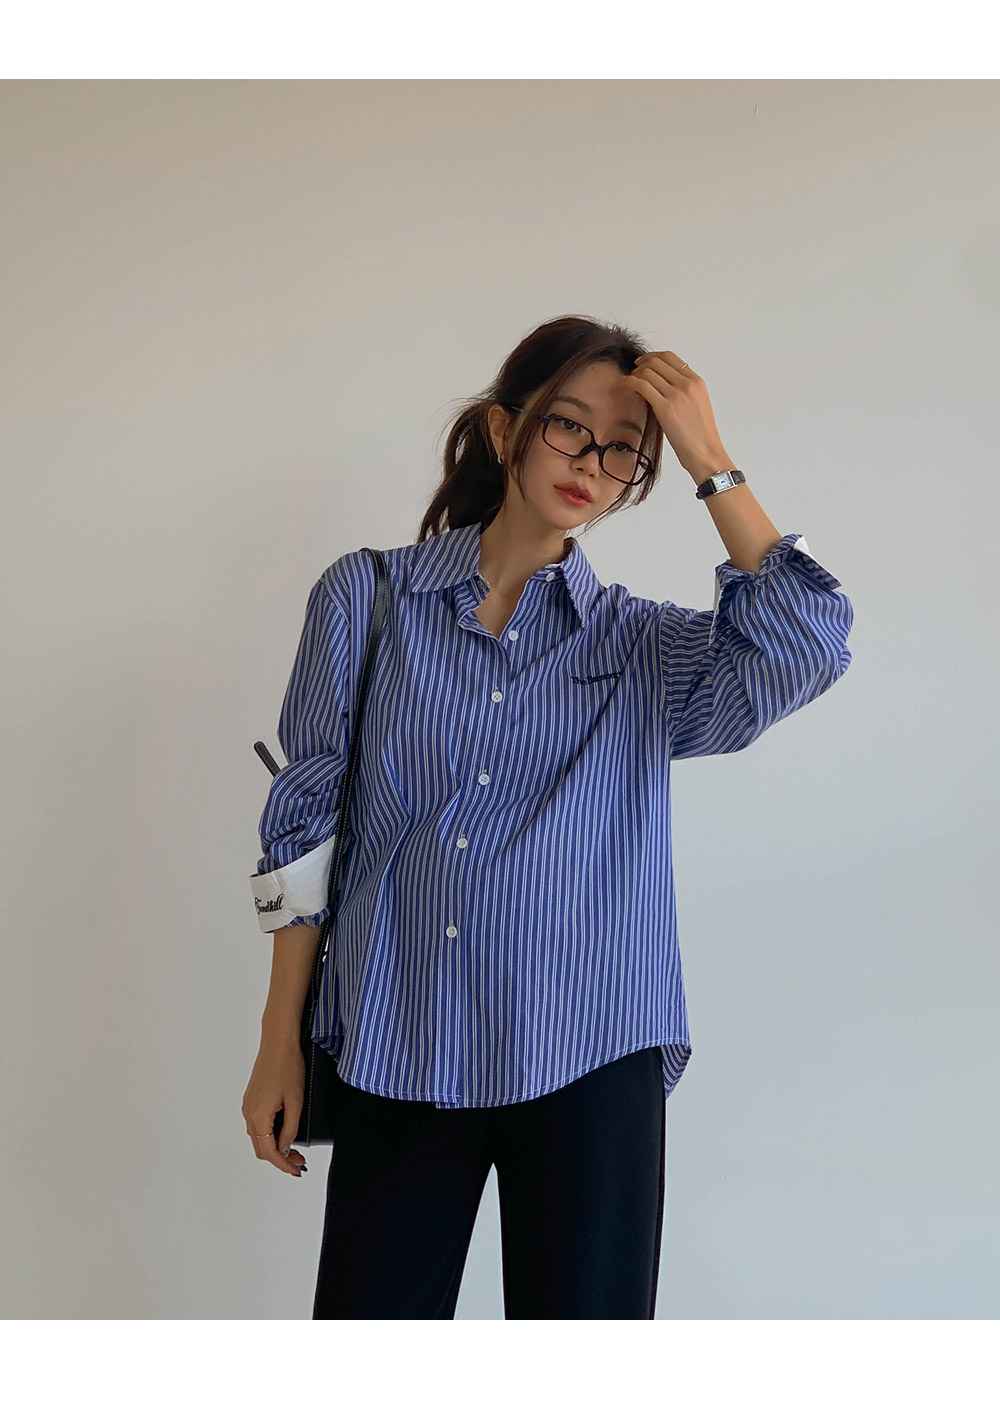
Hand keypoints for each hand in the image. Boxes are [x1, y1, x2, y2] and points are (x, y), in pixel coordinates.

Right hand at [242, 1040, 307, 1176]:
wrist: (278, 1043)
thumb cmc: (288, 1067)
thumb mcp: (295, 1101)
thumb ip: (290, 1128)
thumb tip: (284, 1148)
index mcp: (258, 1115)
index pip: (269, 1152)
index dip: (283, 1165)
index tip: (296, 1171)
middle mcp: (248, 1113)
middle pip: (261, 1148)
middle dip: (280, 1158)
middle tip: (300, 1161)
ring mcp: (248, 1106)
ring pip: (258, 1138)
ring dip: (275, 1147)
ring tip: (295, 1148)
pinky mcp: (251, 1100)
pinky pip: (258, 1125)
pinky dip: (270, 1134)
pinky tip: (284, 1132)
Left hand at [623, 350, 731, 475]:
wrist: (705, 453)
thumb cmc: (700, 436)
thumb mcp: (696, 406)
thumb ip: (683, 392)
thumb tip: (662, 386)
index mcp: (696, 382)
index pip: (670, 357)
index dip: (652, 357)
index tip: (641, 364)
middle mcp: (687, 384)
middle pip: (656, 362)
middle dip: (640, 365)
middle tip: (632, 374)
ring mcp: (677, 394)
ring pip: (647, 372)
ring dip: (633, 375)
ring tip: (627, 385)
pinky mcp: (665, 407)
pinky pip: (641, 385)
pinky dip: (628, 383)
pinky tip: (623, 388)